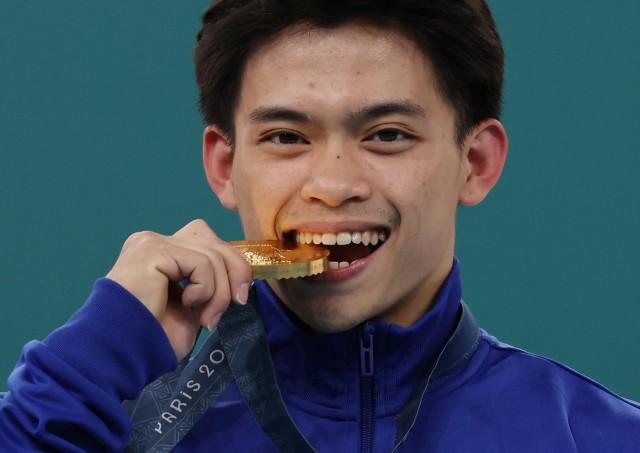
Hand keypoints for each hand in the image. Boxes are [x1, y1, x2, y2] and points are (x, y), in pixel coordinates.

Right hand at [106, 219, 251, 359]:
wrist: (123, 352)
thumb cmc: (153, 336)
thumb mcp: (194, 307)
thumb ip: (212, 286)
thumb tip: (241, 280)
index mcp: (162, 253)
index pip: (208, 242)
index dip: (231, 264)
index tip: (239, 297)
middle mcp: (155, 241)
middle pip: (213, 241)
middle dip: (235, 272)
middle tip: (237, 302)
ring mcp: (152, 243)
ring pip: (212, 255)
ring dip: (219, 293)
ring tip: (206, 318)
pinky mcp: (153, 250)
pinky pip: (201, 264)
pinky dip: (205, 289)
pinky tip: (188, 305)